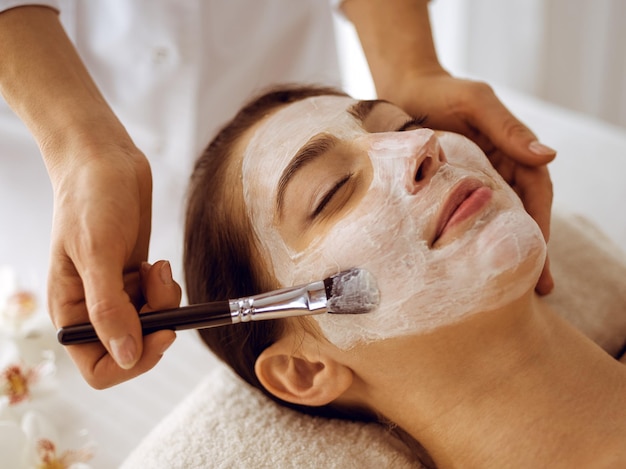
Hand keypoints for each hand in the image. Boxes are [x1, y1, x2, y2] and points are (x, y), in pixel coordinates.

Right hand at [47, 145, 179, 387]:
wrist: (105, 162)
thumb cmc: (90, 199)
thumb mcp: (97, 254)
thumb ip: (110, 310)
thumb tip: (126, 357)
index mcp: (70, 312)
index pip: (99, 368)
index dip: (133, 361)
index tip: (161, 333)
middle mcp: (92, 309)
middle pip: (131, 349)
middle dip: (155, 325)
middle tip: (162, 292)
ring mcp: (116, 294)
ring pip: (151, 325)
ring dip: (163, 302)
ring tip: (156, 268)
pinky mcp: (135, 278)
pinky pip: (159, 302)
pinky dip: (166, 288)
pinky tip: (157, 264)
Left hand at [386, 71, 555, 293]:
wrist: (403, 88)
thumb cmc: (441, 91)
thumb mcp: (476, 103)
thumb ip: (507, 128)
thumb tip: (548, 155)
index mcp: (511, 150)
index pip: (536, 193)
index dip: (540, 225)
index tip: (541, 256)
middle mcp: (498, 167)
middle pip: (521, 212)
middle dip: (532, 248)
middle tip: (540, 289)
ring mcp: (475, 179)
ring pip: (496, 219)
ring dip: (504, 249)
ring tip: (513, 289)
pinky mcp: (449, 187)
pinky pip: (467, 215)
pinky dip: (473, 239)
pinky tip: (472, 264)